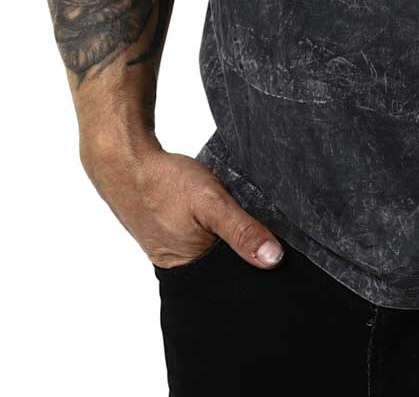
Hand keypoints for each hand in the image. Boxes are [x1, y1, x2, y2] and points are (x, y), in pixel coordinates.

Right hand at [82, 138, 284, 270]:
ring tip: (224, 211)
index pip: (231, 278)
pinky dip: (205, 223)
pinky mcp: (164, 230)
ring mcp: (168, 247)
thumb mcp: (210, 202)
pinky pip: (194, 233)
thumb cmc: (163, 182)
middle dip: (237, 246)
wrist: (124, 161)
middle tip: (242, 219)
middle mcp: (177, 264)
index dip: (252, 262)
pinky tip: (207, 208)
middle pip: (221, 263)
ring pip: (208, 246)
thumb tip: (273, 259)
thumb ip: (241, 230)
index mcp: (188, 270)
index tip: (271, 245)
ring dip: (222, 232)